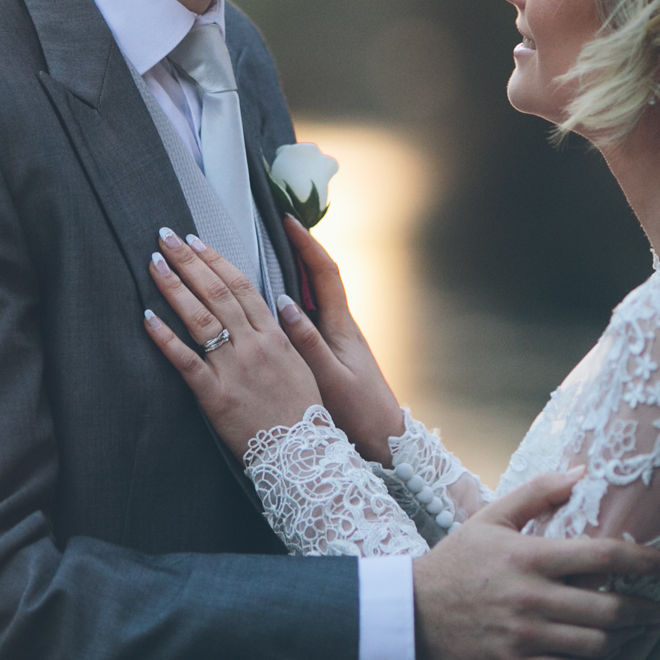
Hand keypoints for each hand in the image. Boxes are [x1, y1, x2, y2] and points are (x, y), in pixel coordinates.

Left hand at [142, 229, 320, 453]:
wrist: (302, 452)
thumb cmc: (301, 411)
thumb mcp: (301, 364)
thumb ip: (286, 332)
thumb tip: (275, 300)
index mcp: (275, 336)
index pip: (240, 286)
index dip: (215, 260)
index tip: (194, 239)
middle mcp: (254, 346)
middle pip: (217, 293)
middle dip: (188, 261)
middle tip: (165, 236)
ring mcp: (234, 369)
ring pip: (200, 319)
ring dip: (174, 287)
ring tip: (154, 264)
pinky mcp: (215, 395)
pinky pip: (186, 361)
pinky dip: (165, 337)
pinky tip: (147, 316)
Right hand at [275, 216, 405, 461]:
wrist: (385, 439)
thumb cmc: (360, 412)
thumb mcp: (330, 378)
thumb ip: (306, 342)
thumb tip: (284, 304)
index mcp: (341, 326)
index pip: (325, 273)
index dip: (307, 244)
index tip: (287, 220)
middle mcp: (341, 326)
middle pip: (321, 276)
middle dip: (301, 248)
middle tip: (277, 226)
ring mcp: (339, 338)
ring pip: (318, 293)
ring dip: (299, 269)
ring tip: (274, 251)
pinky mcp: (334, 352)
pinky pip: (313, 313)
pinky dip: (298, 296)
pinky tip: (280, 299)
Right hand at [414, 472, 659, 659]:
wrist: (410, 613)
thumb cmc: (456, 561)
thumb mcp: (490, 517)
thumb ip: (537, 493)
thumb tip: (582, 472)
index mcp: (528, 557)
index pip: (601, 558)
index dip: (643, 561)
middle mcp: (530, 598)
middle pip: (609, 608)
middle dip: (645, 609)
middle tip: (659, 606)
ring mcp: (524, 637)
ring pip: (596, 644)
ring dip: (621, 637)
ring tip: (630, 629)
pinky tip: (596, 652)